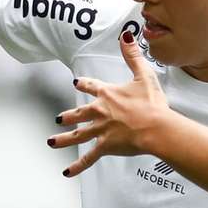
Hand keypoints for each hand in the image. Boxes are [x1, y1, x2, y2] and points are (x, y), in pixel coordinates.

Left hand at [48, 31, 172, 176]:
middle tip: (59, 119)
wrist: (156, 127)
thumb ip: (133, 55)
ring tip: (52, 141)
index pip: (92, 87)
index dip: (84, 85)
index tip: (77, 83)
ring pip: (77, 135)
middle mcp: (100, 111)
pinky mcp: (105, 146)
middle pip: (80, 114)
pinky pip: (88, 158)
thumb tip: (126, 35)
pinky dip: (78, 166)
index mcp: (108, 94)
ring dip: (63, 139)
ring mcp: (101, 130)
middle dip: (69, 116)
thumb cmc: (152, 103)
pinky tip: (67, 172)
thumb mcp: (144, 75)